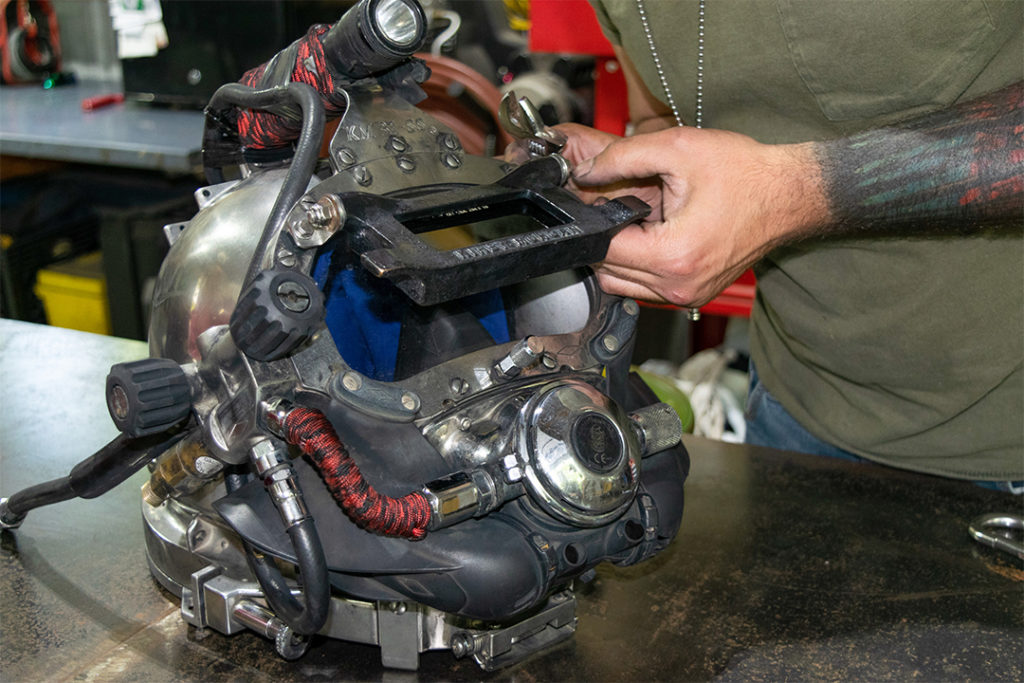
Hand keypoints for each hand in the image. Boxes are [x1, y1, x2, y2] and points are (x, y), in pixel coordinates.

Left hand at [563, 124, 828, 306]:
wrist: (790, 194)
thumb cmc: (747, 173)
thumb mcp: (678, 148)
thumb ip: (622, 157)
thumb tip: (585, 171)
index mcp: (673, 256)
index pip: (603, 248)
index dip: (590, 221)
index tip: (591, 198)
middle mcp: (678, 286)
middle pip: (607, 271)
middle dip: (602, 237)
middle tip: (611, 204)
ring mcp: (687, 295)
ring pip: (621, 284)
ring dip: (618, 255)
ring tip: (633, 219)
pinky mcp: (693, 294)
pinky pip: (644, 286)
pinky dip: (638, 264)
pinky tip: (650, 234)